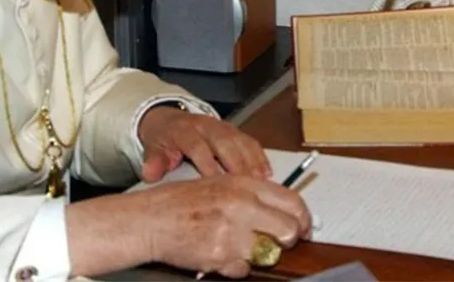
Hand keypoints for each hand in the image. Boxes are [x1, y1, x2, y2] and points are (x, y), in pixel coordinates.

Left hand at [138, 106, 270, 181]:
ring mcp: (222, 127)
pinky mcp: (234, 130)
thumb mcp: (153, 148)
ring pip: (240, 141)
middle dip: (236, 164)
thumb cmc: (163, 140)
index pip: (198, 147)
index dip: (208, 165)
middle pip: (225, 143)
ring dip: (252, 161)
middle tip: (246, 187)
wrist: (168, 120)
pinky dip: (259, 156)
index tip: (216, 184)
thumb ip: (153, 161)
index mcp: (185, 131)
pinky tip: (267, 173)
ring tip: (261, 182)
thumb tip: (150, 174)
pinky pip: (250, 141)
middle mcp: (206, 126)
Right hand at [142, 175, 311, 277]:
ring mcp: (232, 231)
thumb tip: (283, 212)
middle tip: (275, 243)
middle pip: (288, 230)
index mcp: (243, 184)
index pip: (292, 201)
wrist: (150, 219)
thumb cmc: (180, 202)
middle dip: (286, 241)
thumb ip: (251, 196)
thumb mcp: (219, 185)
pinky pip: (243, 269)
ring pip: (267, 254)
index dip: (302, 219)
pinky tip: (217, 252)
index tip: (303, 228)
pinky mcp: (221, 255)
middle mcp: (241, 204)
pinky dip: (234, 266)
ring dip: (255, 255)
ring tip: (234, 245)